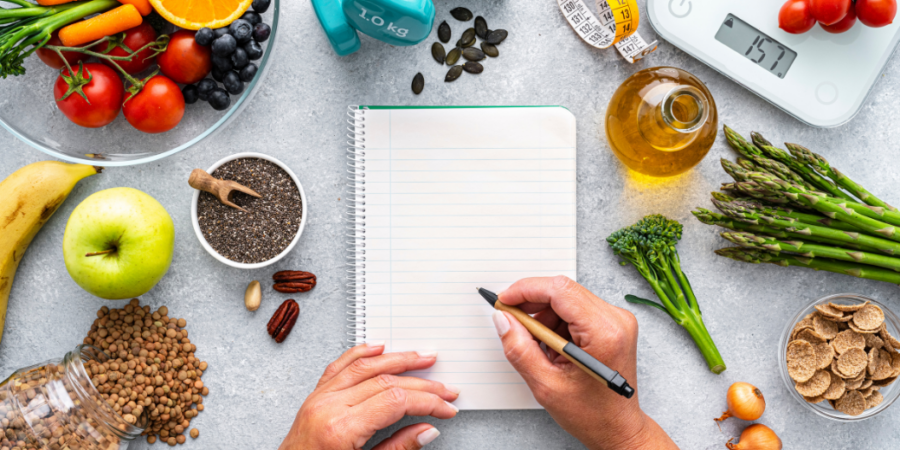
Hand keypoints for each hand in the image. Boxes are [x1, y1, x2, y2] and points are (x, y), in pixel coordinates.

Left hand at [279, 343, 459, 449]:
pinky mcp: (313, 398)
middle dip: (422, 385)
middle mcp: (327, 407)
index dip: (427, 402)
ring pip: (364, 367)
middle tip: (445, 391)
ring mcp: (318, 399)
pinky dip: (361, 354)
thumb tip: (427, 430)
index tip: (446, 408)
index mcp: (340, 429)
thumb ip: (398, 449)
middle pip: (385, 382)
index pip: (396, 402)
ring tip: (421, 358)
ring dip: (397, 360)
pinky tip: (378, 348)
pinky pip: (339, 367)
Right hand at [494, 276, 677, 449]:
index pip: (560, 291)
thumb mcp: (546, 385)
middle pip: (563, 291)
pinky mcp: (612, 324)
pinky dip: (556, 322)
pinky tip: (552, 347)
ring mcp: (616, 320)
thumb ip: (520, 349)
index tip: (504, 301)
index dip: (526, 290)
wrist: (618, 428)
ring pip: (567, 299)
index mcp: (604, 332)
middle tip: (512, 321)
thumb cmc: (592, 414)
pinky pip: (576, 309)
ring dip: (544, 316)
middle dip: (532, 303)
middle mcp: (615, 320)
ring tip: (538, 347)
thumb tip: (503, 320)